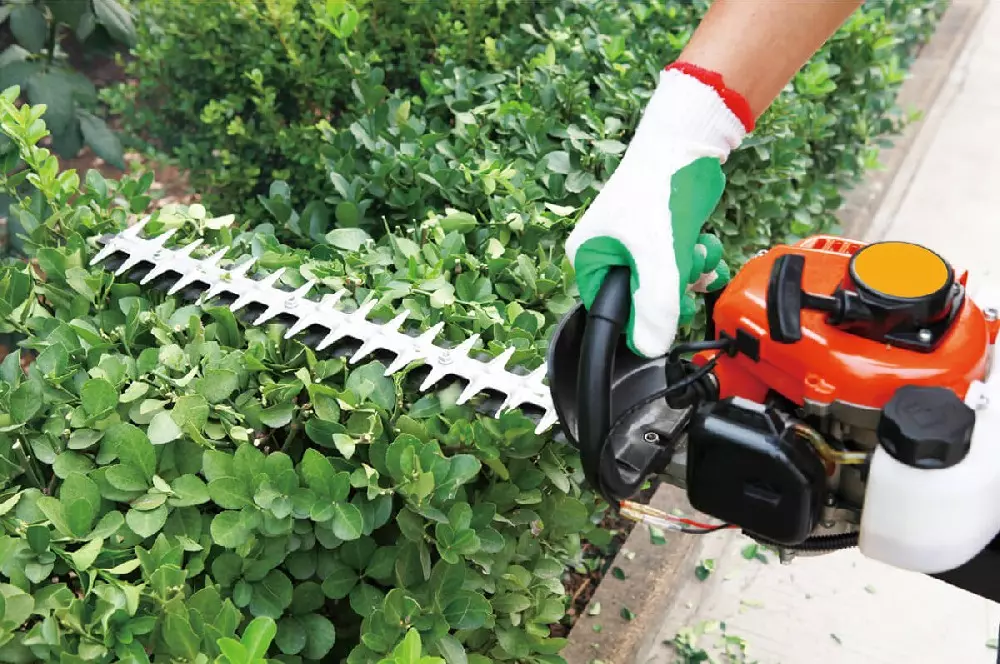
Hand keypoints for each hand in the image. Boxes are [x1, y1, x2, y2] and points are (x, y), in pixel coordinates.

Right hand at [565, 64, 750, 357]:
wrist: (687, 144)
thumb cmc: (658, 188)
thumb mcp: (657, 254)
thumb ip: (655, 304)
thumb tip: (651, 349)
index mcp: (590, 259)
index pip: (612, 313)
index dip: (643, 318)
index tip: (668, 307)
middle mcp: (609, 254)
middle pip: (643, 302)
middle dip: (672, 293)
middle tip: (686, 277)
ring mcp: (637, 247)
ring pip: (667, 286)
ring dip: (689, 276)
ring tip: (695, 252)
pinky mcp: (662, 239)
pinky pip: (679, 269)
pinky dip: (696, 261)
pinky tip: (702, 245)